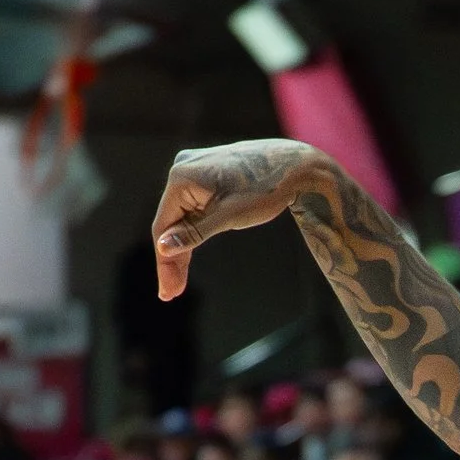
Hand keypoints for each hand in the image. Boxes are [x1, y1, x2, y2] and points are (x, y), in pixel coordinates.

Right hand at [152, 140, 320, 298]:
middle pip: (171, 222)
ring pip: (182, 217)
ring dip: (182, 246)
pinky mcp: (206, 175)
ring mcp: (194, 170)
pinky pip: (193, 208)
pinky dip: (194, 230)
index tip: (168, 291)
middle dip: (173, 258)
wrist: (295, 165)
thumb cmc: (265, 188)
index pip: (163, 226)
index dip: (165, 261)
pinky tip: (189, 253)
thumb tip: (164, 248)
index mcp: (181, 177)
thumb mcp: (228, 217)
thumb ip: (194, 233)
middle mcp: (182, 168)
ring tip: (179, 282)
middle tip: (172, 293)